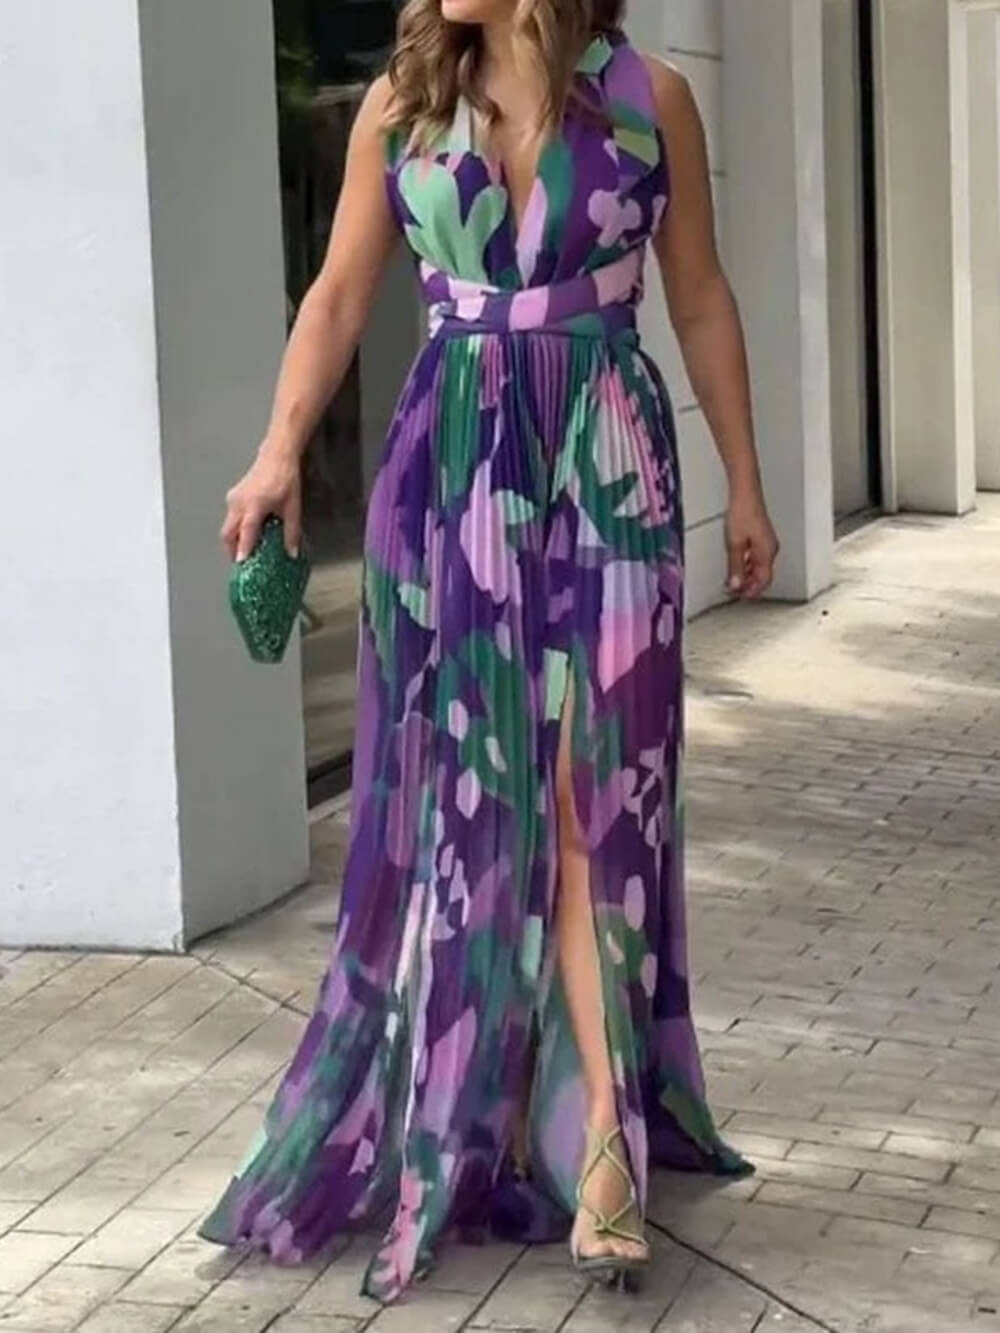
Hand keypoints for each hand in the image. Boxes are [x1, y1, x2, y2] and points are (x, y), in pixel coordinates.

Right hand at [221, 443, 301, 562]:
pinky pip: (230, 518)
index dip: (243, 548)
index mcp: (255, 505)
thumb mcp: (293, 508)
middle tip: (242, 563)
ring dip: (233, 540)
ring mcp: (233, 499)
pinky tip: (246, 534)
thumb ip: (291, 532)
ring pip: (227, 526)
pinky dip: (235, 529)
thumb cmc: (285, 479)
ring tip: (245, 551)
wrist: (276, 457)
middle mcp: (240, 503)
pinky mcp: (233, 497)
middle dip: (232, 550)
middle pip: (228, 533)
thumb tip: (292, 552)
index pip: (246, 531)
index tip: (241, 562)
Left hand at [724, 490, 778, 598]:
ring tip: (732, 580)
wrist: (745, 494)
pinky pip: (757, 558)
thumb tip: (735, 585)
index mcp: (767, 553)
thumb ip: (735, 567)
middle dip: (747, 585)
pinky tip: (737, 565)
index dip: (750, 592)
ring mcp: (767, 543)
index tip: (737, 595)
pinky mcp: (762, 537)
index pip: (763, 582)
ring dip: (746, 575)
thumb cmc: (742, 513)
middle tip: (732, 589)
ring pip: (759, 567)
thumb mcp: (734, 545)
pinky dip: (747, 565)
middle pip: (762, 576)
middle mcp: (770, 549)